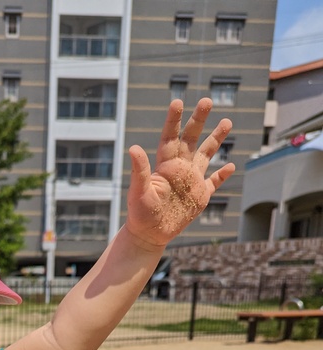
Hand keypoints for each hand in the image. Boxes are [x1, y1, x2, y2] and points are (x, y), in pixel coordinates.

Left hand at [126, 98, 233, 248]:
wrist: (149, 234)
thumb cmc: (139, 213)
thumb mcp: (139, 191)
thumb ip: (140, 170)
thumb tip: (133, 148)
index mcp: (165, 165)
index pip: (170, 138)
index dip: (174, 120)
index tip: (178, 102)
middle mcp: (180, 168)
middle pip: (191, 139)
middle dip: (199, 120)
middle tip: (207, 100)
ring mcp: (191, 181)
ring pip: (206, 155)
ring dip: (216, 139)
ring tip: (226, 121)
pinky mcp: (200, 197)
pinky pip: (213, 183)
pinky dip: (222, 175)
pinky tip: (231, 166)